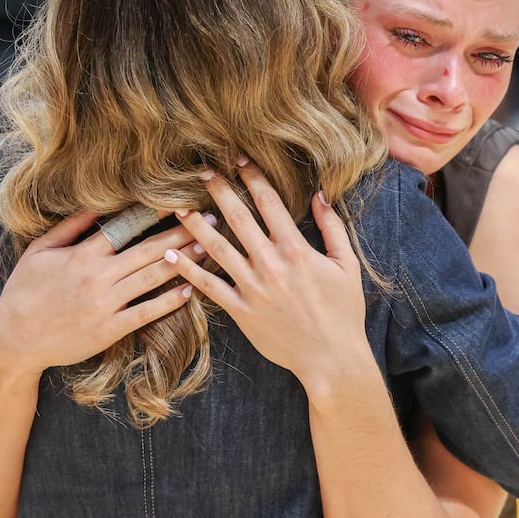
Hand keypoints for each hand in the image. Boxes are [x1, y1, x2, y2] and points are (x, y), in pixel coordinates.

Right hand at [0, 210, 201, 374]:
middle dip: (182, 233)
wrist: (13, 338)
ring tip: (208, 248)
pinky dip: (169, 301)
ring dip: (184, 261)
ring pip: (152, 278)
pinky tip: (190, 290)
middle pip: (148, 250)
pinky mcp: (109, 330)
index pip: (126, 226)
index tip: (180, 201)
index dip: (155, 212)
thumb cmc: (24, 291)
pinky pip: (146, 313)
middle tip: (210, 220)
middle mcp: (97, 276)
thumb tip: (96, 203)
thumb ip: (70, 227)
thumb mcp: (40, 251)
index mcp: (82, 254)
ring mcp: (105, 304)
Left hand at [162, 159, 373, 392]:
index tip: (238, 159)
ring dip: (196, 225)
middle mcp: (270, 264)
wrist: (331, 358)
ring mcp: (252, 288)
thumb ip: (333, 228)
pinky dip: (189, 270)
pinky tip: (171, 255)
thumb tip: (319, 195)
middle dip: (219, 191)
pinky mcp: (241, 311)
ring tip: (178, 206)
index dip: (252, 177)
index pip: (269, 202)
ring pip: (217, 248)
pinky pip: (210, 287)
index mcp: (296, 249)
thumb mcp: (347, 266)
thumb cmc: (343, 312)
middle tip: (202, 171)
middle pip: (238, 218)